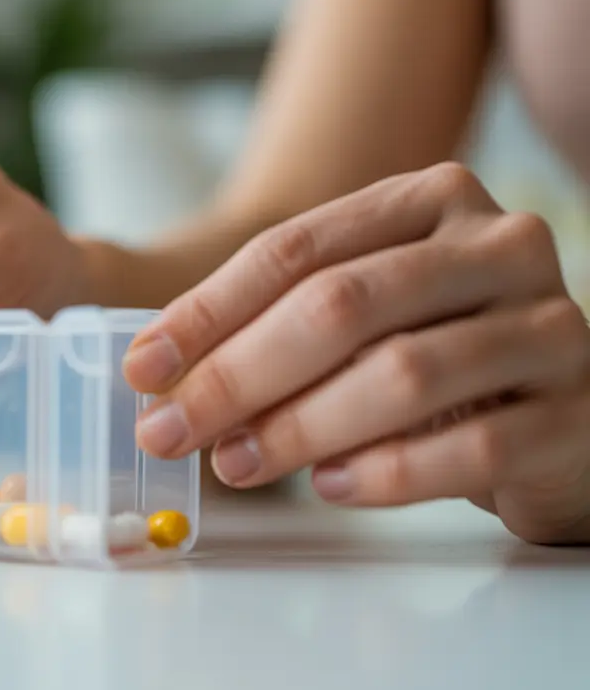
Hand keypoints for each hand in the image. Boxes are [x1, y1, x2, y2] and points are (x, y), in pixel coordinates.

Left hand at [124, 162, 589, 544]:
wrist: (561, 412)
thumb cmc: (434, 355)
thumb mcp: (359, 317)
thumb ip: (273, 325)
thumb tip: (159, 375)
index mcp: (429, 201)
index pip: (294, 249)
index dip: (207, 311)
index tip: (143, 367)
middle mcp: (497, 244)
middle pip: (339, 305)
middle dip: (237, 374)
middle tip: (170, 429)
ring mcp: (548, 324)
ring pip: (402, 373)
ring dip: (299, 426)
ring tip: (235, 463)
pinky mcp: (577, 412)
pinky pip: (471, 446)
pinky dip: (386, 473)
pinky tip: (329, 488)